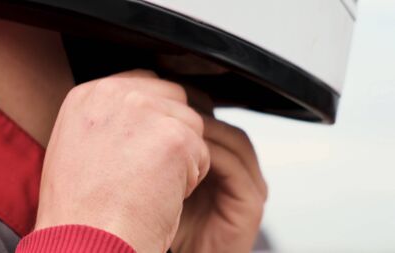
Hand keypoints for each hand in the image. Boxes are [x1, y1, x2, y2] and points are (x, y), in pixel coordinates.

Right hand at [34, 70, 209, 252]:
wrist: (86, 239)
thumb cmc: (81, 208)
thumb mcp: (79, 146)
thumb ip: (112, 119)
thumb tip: (145, 114)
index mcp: (90, 95)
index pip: (144, 84)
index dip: (156, 116)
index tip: (151, 142)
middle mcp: (116, 94)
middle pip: (173, 98)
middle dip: (173, 131)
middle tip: (151, 168)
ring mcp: (145, 112)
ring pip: (192, 124)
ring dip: (183, 155)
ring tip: (152, 184)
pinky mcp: (173, 137)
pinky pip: (203, 152)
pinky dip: (191, 178)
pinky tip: (162, 195)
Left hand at [171, 98, 266, 252]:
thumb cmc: (168, 224)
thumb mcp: (165, 178)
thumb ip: (165, 152)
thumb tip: (143, 117)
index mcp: (223, 163)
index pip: (214, 122)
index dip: (190, 108)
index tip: (162, 99)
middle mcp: (240, 171)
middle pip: (226, 127)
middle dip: (196, 115)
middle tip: (168, 106)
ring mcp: (250, 187)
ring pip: (234, 142)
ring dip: (204, 131)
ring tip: (174, 126)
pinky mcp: (250, 204)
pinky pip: (235, 168)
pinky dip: (210, 156)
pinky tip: (185, 154)